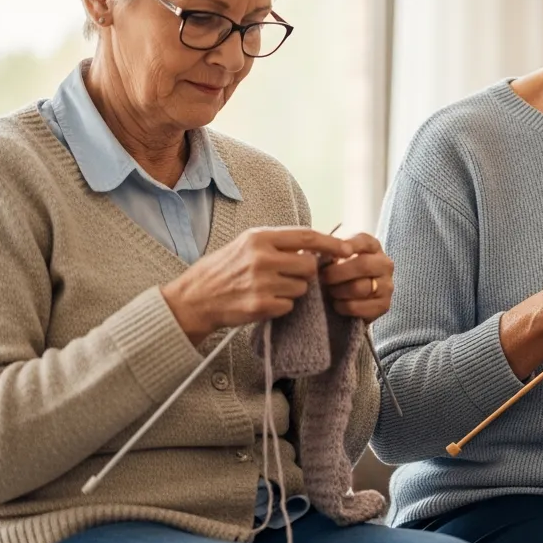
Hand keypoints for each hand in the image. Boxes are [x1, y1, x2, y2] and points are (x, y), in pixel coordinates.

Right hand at [162, 227, 353, 344]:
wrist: (195, 298)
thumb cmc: (224, 269)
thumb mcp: (247, 244)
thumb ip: (279, 242)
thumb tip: (317, 244)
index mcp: (260, 237)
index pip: (307, 236)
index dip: (331, 243)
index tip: (348, 249)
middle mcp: (262, 258)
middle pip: (309, 266)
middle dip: (306, 273)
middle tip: (288, 275)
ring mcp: (261, 282)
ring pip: (302, 288)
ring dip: (293, 291)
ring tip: (268, 288)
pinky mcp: (260, 305)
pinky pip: (290, 306)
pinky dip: (281, 306)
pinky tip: (263, 301)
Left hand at [321, 233, 393, 322]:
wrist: (353, 299)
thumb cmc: (340, 274)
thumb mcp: (335, 258)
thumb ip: (328, 252)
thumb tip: (313, 253)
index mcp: (373, 248)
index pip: (364, 242)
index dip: (349, 246)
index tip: (332, 253)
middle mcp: (385, 264)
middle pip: (363, 265)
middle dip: (337, 273)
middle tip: (323, 278)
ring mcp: (387, 286)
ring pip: (359, 288)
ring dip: (338, 291)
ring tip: (330, 291)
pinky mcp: (384, 305)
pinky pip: (358, 306)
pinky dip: (342, 306)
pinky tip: (337, 304)